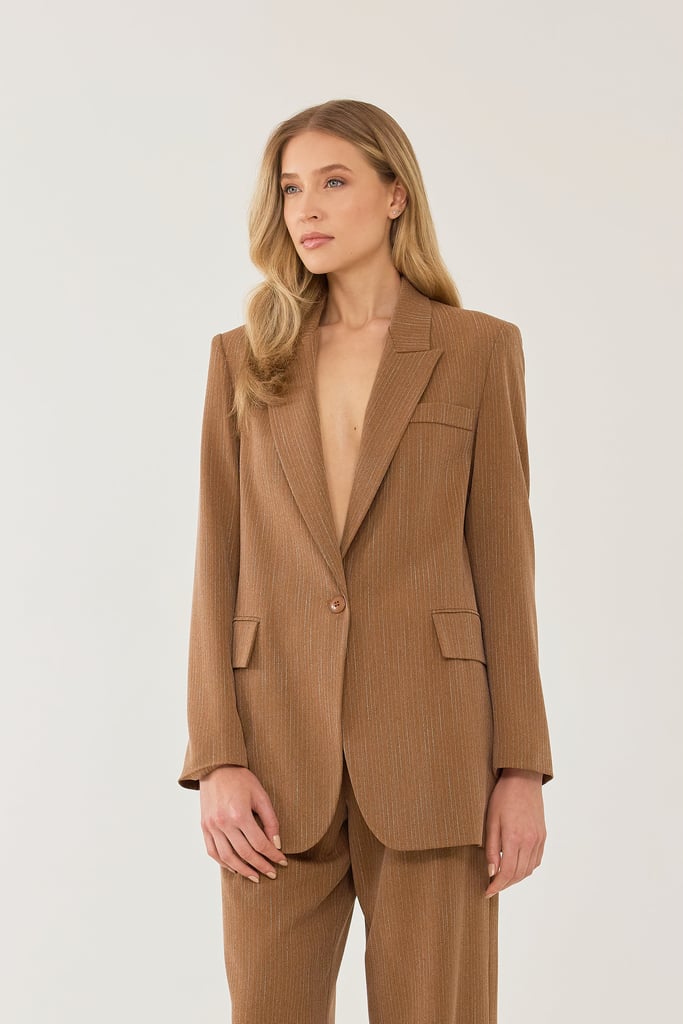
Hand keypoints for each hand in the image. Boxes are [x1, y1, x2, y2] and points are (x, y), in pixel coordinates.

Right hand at [199, 766, 287, 882]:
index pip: (259, 843)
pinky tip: (235, 867)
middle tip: (272, 873)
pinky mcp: (204, 827)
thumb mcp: (260, 795)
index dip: (272, 855)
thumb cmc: (241, 779)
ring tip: (255, 876)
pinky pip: (212, 851)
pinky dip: (224, 863)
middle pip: (245, 854)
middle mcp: (223, 823)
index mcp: (239, 814)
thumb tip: (276, 843)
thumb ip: (270, 820)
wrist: (216, 767)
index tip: (282, 862)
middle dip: (261, 866)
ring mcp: (211, 826)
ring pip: (227, 858)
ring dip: (242, 870)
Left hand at [484, 768, 545, 897]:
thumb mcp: (490, 821)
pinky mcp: (543, 836)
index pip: (507, 872)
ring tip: (502, 877)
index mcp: (514, 838)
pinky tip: (516, 865)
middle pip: (519, 874)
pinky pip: (536, 860)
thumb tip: (491, 872)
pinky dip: (526, 868)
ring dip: (515, 878)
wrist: (523, 779)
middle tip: (492, 886)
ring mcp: (538, 839)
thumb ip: (490, 848)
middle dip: (504, 884)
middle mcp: (530, 842)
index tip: (487, 892)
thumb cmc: (502, 797)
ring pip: (529, 870)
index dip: (496, 886)